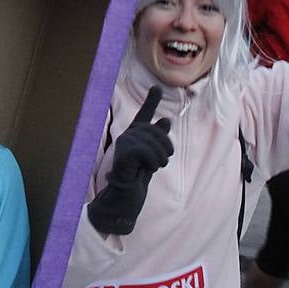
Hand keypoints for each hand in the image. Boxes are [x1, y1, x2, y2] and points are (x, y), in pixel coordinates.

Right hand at [87, 86, 173, 235]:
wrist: (124, 200)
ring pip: (153, 140)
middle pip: (156, 129)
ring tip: (156, 167)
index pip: (144, 116)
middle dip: (166, 145)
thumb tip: (165, 120)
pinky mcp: (122, 153)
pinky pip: (146, 149)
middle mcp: (127, 136)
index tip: (156, 87)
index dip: (151, 101)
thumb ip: (158, 141)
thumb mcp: (153, 158)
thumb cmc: (137, 181)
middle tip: (164, 161)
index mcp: (135, 136)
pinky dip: (153, 161)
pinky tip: (149, 169)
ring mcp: (123, 143)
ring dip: (161, 157)